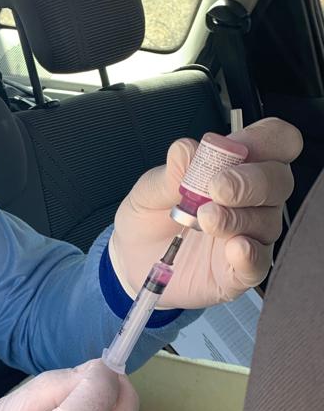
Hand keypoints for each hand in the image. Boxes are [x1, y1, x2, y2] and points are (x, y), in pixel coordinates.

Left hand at [109, 118, 302, 308]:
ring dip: (237, 217)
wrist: (130, 261)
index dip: (264, 139)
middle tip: (216, 188)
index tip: (236, 148)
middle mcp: (251, 200)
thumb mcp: (148, 191)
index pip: (275, 141)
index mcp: (236, 167)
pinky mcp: (240, 270)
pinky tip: (233, 247)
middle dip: (250, 181)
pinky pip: (259, 262)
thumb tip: (187, 149)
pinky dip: (248, 254)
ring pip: (269, 221)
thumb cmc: (149, 218)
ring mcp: (250, 235)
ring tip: (204, 219)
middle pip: (279, 180)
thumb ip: (171, 172)